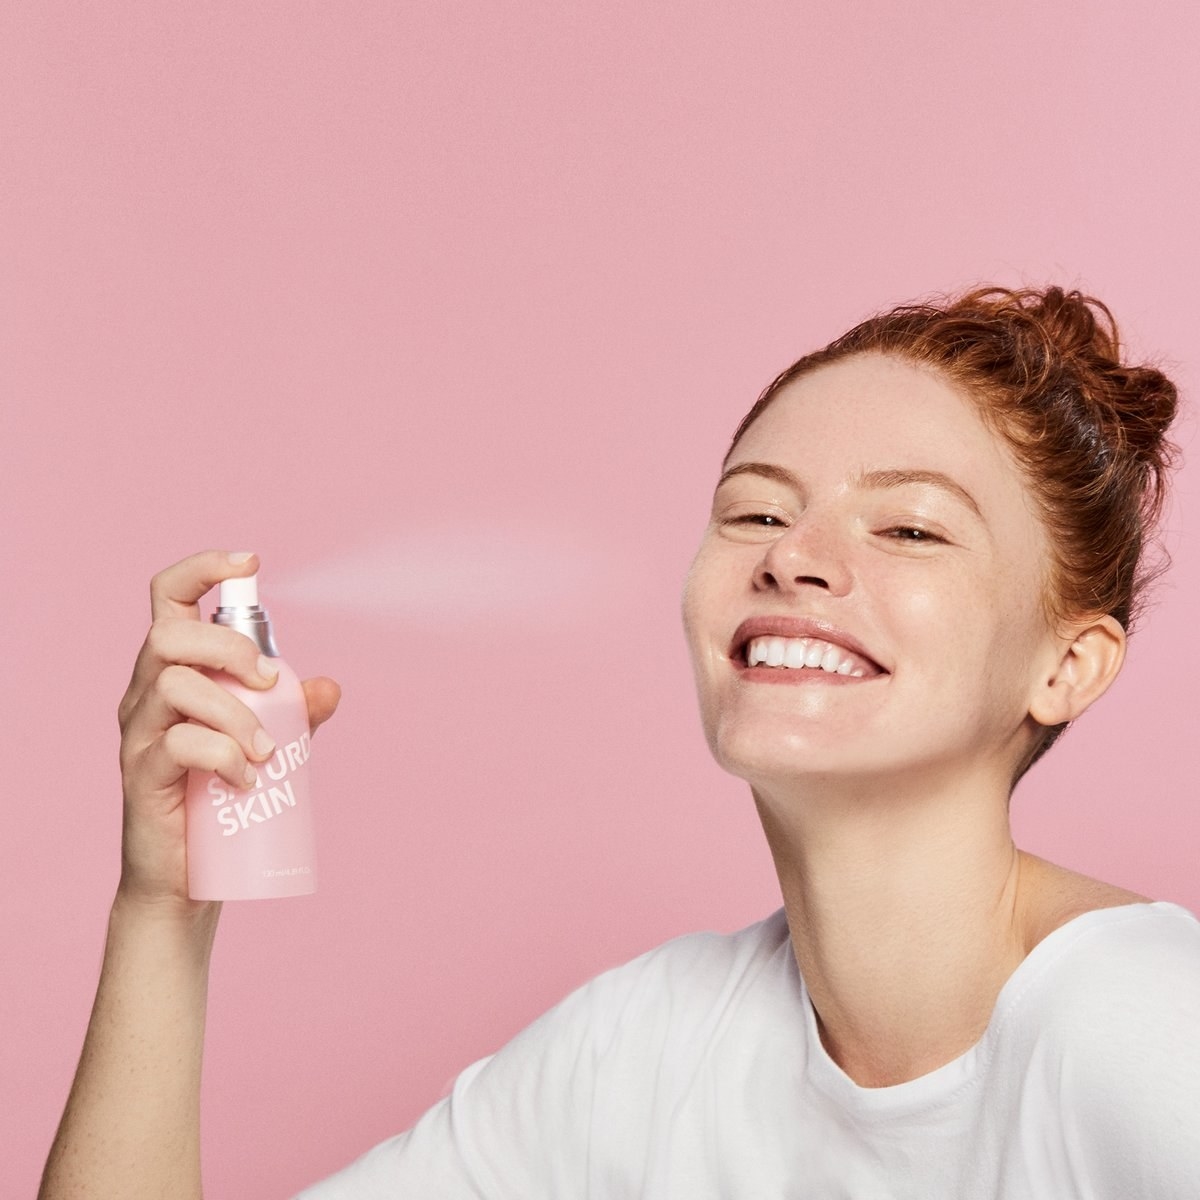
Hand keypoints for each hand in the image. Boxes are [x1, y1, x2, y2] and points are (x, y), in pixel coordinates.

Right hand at [115, 550, 340, 907]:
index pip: (168, 598)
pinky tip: (245, 779)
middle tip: (267, 683)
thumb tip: (330, 687)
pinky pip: (178, 744)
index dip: (203, 568)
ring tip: (266, 752)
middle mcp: (146, 692)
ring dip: (235, 712)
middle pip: (170, 635)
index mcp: (175, 670)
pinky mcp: (140, 774)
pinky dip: (223, 755)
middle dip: (228, 647)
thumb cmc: (223, 798)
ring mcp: (139, 732)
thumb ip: (295, 713)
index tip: (250, 560)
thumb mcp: (267, 744)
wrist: (186, 878)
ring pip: (177, 686)